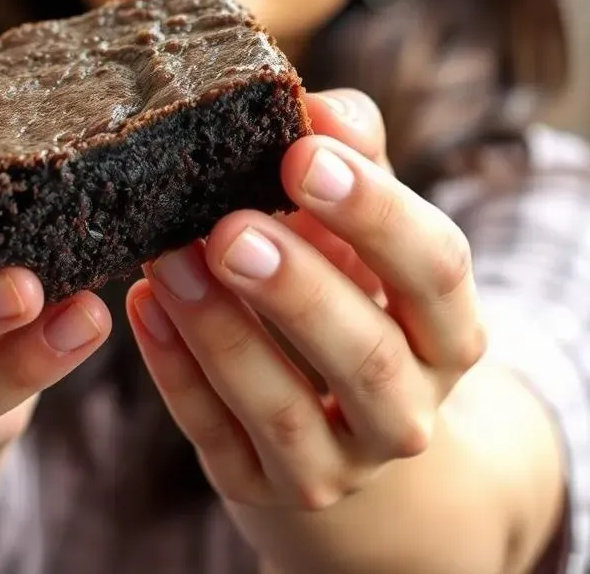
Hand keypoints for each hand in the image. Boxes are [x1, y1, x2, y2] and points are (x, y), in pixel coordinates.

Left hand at [125, 90, 487, 540]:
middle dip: (295, 286)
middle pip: (364, 353)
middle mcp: (407, 408)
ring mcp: (337, 462)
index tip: (304, 154)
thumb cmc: (349, 291)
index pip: (436, 271)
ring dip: (221, 331)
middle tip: (229, 228)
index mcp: (446, 330)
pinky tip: (142, 306)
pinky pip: (215, 434)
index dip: (375, 212)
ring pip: (283, 409)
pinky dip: (176, 371)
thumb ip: (351, 159)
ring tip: (165, 258)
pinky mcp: (263, 486)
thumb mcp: (365, 227)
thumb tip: (315, 103)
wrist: (343, 424)